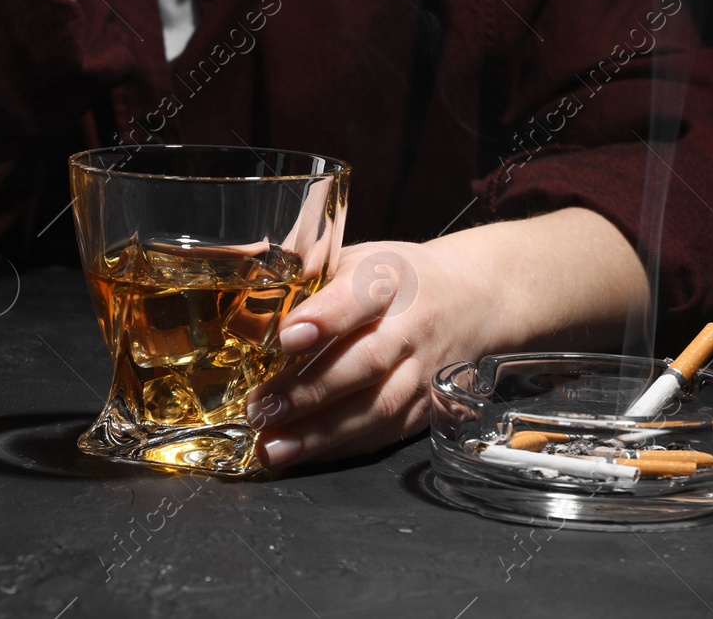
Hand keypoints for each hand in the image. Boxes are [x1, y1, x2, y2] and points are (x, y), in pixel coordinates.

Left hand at [246, 238, 491, 468]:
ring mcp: (424, 372)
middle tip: (259, 408)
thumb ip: (306, 273)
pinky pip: (383, 434)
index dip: (326, 317)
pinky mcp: (426, 408)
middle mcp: (413, 326)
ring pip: (376, 408)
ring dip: (320, 434)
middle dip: (308, 390)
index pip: (360, 296)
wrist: (470, 300)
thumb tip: (242, 282)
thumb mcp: (355, 257)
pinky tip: (300, 454)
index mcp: (390, 277)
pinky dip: (340, 448)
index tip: (286, 336)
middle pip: (366, 362)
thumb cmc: (393, 278)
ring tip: (271, 446)